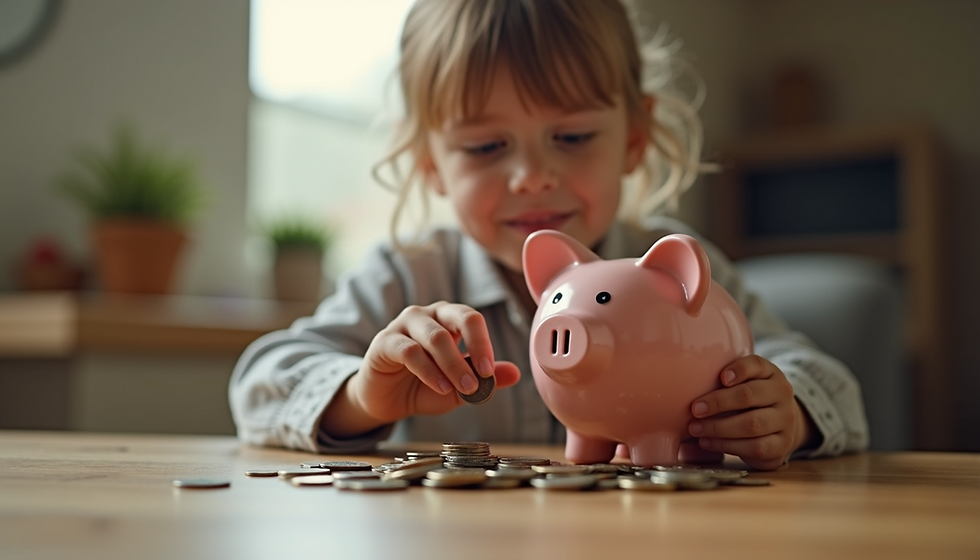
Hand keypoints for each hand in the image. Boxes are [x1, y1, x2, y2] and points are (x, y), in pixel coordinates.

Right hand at [322, 301, 520, 436]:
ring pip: (435, 336)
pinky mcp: (384, 342)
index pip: (471, 319)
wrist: (386, 401)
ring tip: (462, 388)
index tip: (490, 370)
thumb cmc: (423, 387)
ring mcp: (404, 325)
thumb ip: (484, 380)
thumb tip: (515, 373)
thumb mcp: (459, 387)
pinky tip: (440, 387)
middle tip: (481, 378)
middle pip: (458, 317)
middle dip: (474, 349)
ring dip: (453, 365)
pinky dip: (429, 371)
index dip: (484, 342)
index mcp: (448, 320)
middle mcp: (427, 316)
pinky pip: (410, 351)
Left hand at [687, 355, 814, 470]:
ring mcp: (786, 420)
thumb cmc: (748, 403)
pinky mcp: (781, 446)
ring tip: (696, 429)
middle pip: (749, 395)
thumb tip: (683, 383)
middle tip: (695, 409)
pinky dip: (726, 445)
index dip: (739, 369)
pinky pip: (754, 446)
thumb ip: (721, 381)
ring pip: (752, 424)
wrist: (777, 428)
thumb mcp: (741, 385)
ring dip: (718, 427)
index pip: (757, 365)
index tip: (721, 378)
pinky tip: (707, 442)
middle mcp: (782, 394)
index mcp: (771, 373)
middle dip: (718, 402)